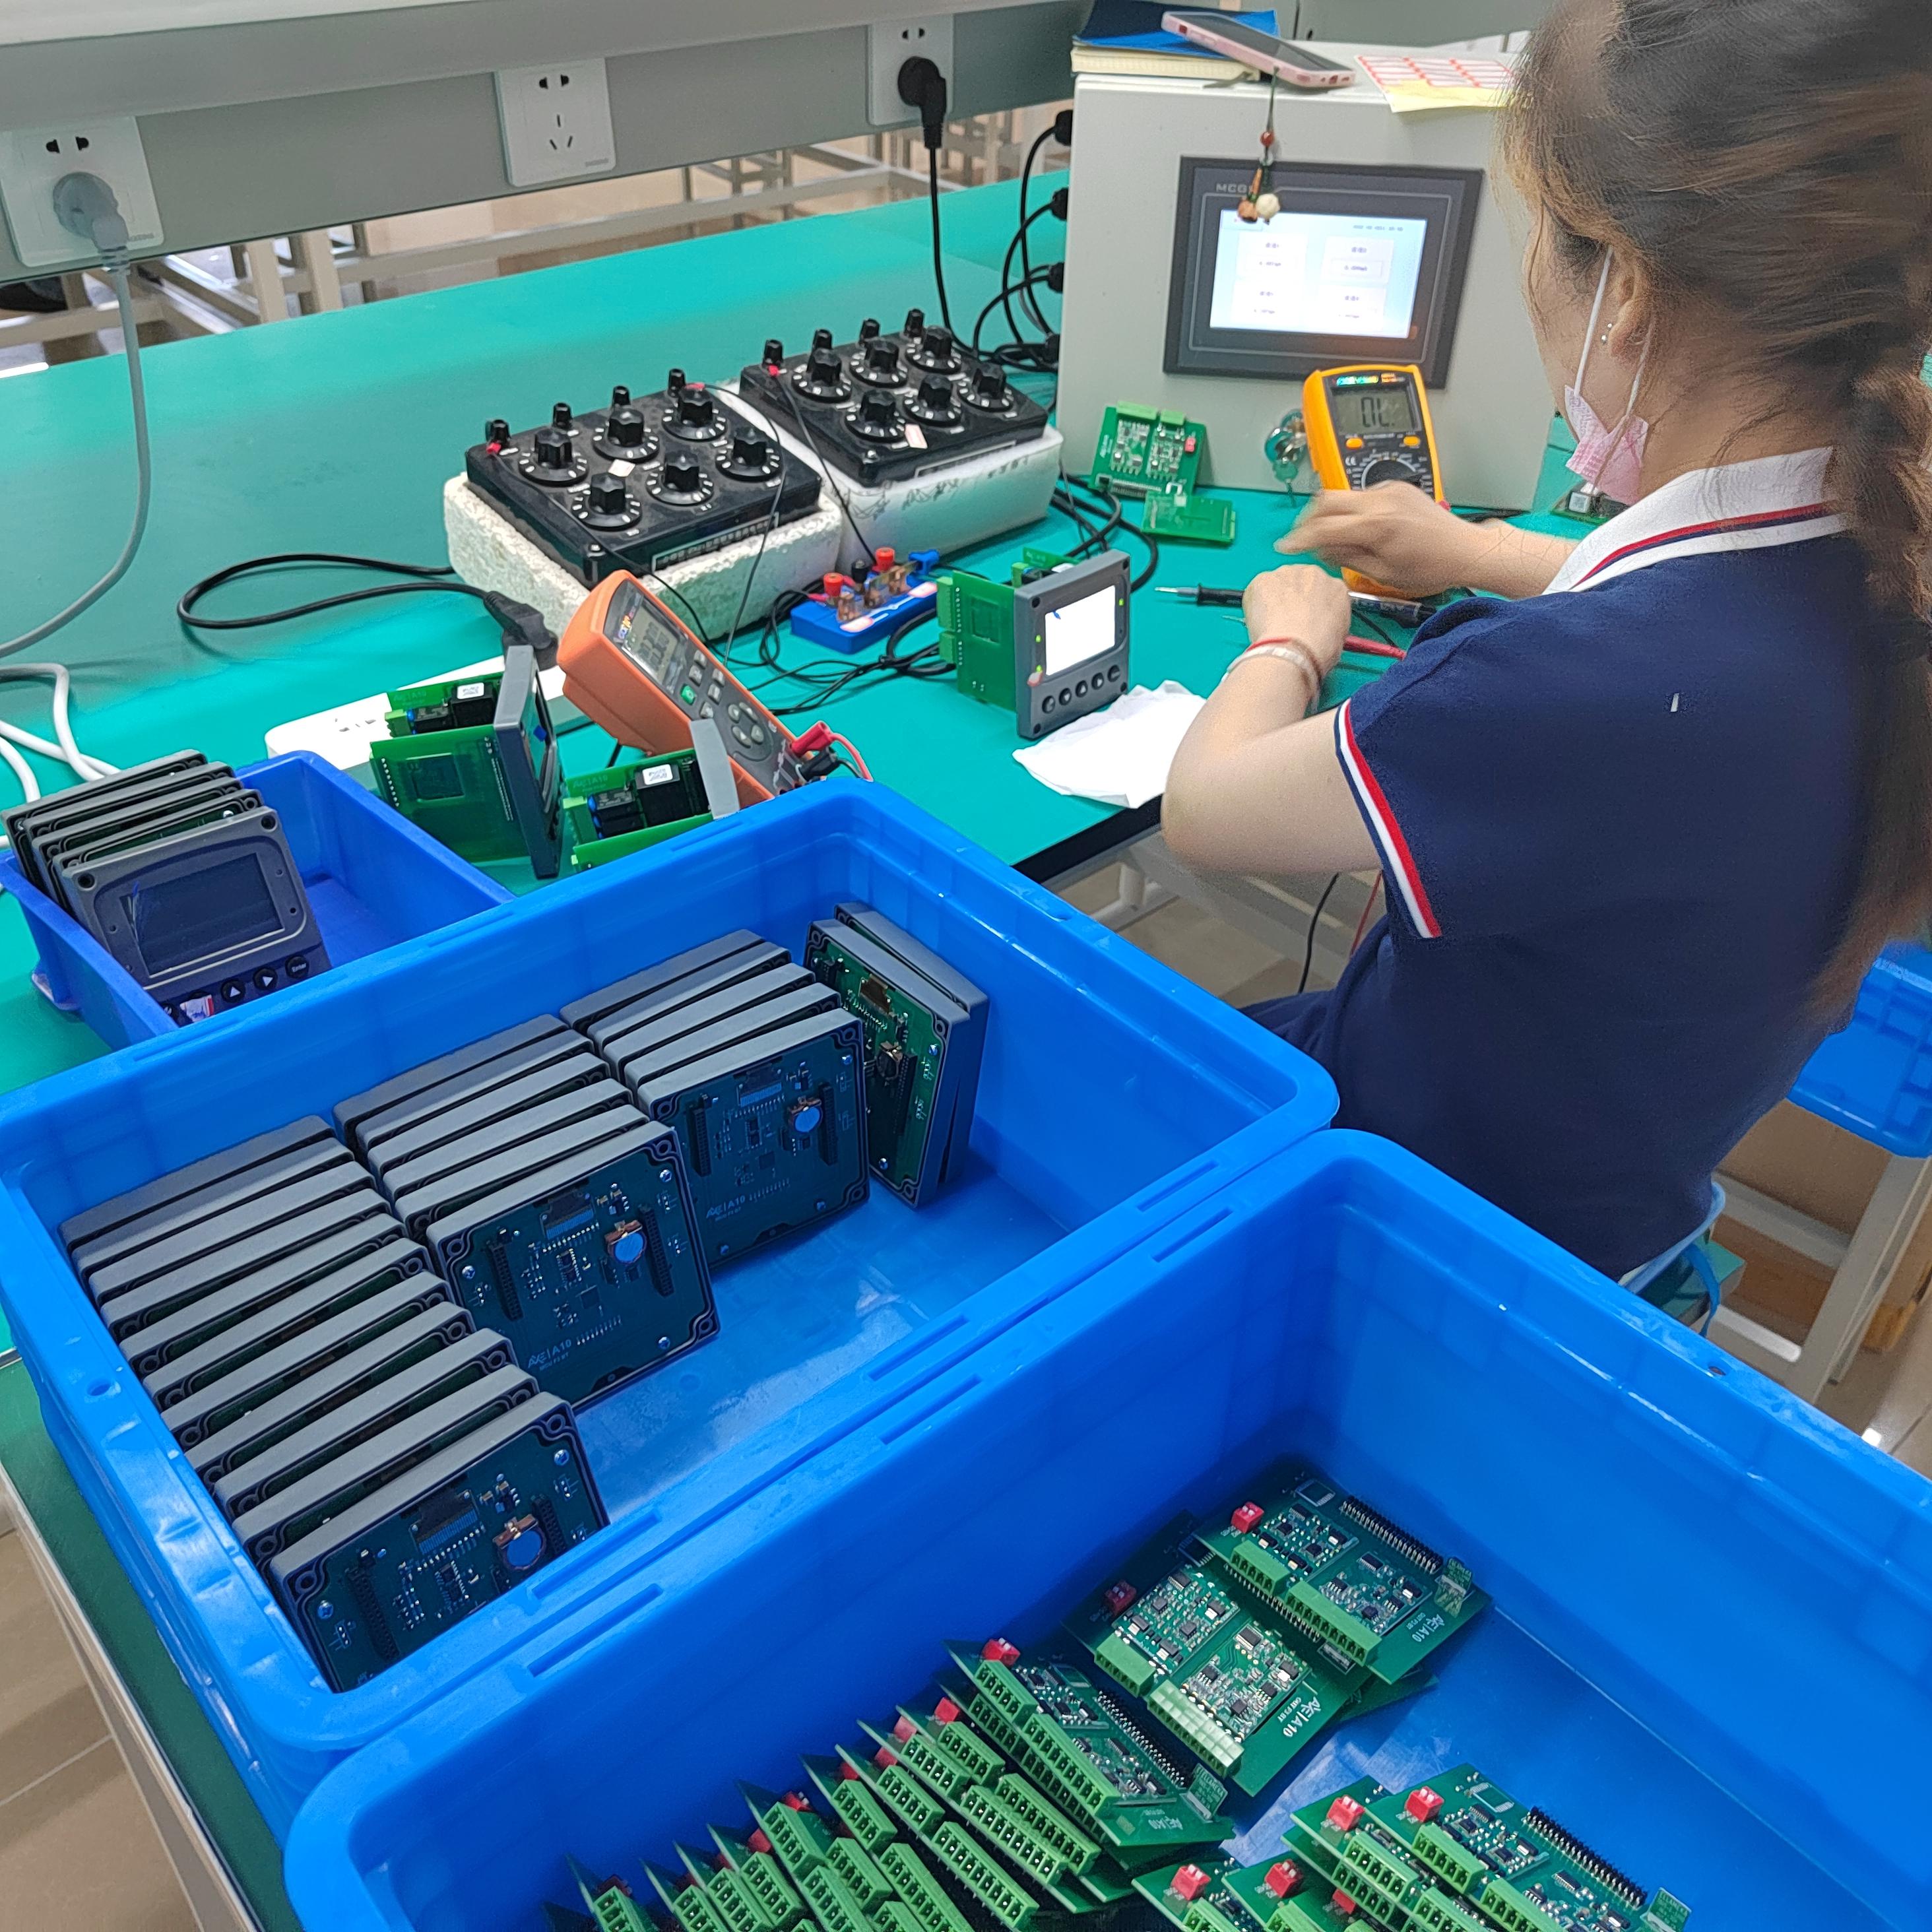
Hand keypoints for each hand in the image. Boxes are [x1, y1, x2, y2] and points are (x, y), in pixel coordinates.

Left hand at [1242, 564, 1349, 676]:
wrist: (1294, 649)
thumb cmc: (1317, 649)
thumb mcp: (1337, 638)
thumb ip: (1328, 623)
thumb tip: (1317, 629)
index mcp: (1337, 589)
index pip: (1322, 592)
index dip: (1311, 607)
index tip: (1304, 620)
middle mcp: (1314, 574)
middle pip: (1299, 583)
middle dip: (1291, 600)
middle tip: (1284, 623)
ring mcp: (1287, 574)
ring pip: (1277, 585)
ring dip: (1273, 601)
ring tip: (1272, 626)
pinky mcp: (1263, 579)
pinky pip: (1257, 590)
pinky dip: (1255, 604)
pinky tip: (1260, 623)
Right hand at [1283, 483, 1479, 596]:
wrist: (1465, 550)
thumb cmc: (1432, 567)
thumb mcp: (1383, 573)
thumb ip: (1347, 557)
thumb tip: (1322, 548)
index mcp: (1375, 525)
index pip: (1324, 526)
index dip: (1300, 537)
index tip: (1287, 545)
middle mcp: (1381, 501)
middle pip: (1327, 500)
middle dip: (1309, 518)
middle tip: (1304, 536)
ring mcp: (1390, 491)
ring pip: (1344, 495)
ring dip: (1331, 512)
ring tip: (1331, 533)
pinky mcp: (1397, 487)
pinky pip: (1364, 494)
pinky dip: (1353, 509)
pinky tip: (1358, 526)